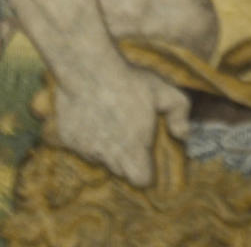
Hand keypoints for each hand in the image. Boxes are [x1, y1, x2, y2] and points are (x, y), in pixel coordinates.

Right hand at [52, 63, 189, 187]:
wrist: (86, 70)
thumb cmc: (129, 80)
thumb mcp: (164, 90)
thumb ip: (180, 113)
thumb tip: (183, 134)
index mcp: (133, 149)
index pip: (141, 180)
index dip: (146, 173)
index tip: (148, 159)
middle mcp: (108, 155)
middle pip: (121, 170)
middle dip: (128, 159)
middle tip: (132, 134)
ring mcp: (85, 149)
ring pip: (100, 158)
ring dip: (107, 148)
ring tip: (112, 121)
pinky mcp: (67, 140)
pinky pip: (81, 146)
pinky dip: (88, 137)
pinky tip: (93, 115)